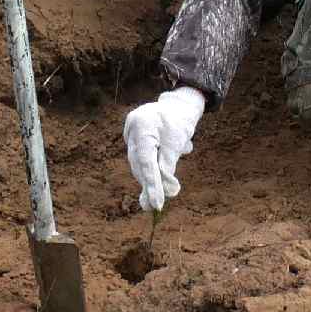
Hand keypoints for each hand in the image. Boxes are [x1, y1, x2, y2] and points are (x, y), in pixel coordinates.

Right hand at [123, 87, 205, 211]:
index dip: (151, 184)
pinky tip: (155, 182)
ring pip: (139, 163)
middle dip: (149, 185)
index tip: (156, 204)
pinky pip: (141, 158)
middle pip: (139, 164)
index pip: (146, 161)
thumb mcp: (177, 143)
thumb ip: (168, 166)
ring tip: (155, 198)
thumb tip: (168, 192)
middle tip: (155, 206)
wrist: (179, 105)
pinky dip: (150, 169)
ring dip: (149, 179)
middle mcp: (131, 128)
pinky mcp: (132, 139)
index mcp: (142, 124)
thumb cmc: (181, 121)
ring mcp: (129, 133)